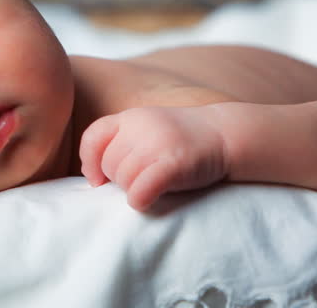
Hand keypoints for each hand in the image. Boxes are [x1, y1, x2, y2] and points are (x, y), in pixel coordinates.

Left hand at [79, 106, 228, 210]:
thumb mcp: (148, 128)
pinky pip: (140, 190)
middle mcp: (140, 126)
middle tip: (142, 180)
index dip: (89, 162)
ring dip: (133, 190)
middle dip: (119, 180)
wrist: (226, 134)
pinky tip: (148, 200)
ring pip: (123, 179)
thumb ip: (122, 142)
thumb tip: (93, 177)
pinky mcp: (174, 163)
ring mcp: (157, 144)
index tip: (97, 180)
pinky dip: (139, 200)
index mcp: (131, 117)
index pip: (93, 138)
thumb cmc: (183, 138)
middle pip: (109, 165)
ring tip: (153, 185)